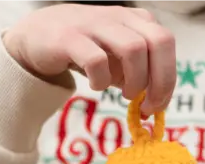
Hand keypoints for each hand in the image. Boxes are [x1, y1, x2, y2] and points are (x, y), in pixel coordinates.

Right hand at [3, 4, 176, 115]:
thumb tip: (154, 101)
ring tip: (122, 94)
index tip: (158, 105)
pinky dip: (102, 81)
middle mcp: (119, 17)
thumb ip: (137, 73)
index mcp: (135, 20)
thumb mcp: (116, 58)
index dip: (168, 79)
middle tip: (146, 105)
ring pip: (133, 49)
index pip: (166, 44)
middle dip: (160, 80)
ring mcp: (94, 25)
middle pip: (158, 42)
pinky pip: (97, 61)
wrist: (36, 36)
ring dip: (134, 80)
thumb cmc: (84, 50)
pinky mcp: (70, 38)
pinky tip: (96, 85)